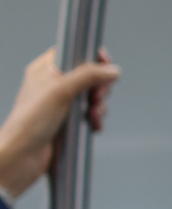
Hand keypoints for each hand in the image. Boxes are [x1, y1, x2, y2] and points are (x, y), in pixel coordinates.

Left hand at [0, 48, 117, 198]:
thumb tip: (113, 70)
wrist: (21, 156)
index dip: (91, 56)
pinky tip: (93, 126)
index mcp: (44, 70)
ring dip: (99, 106)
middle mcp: (52, 84)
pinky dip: (96, 119)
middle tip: (97, 97)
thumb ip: (87, 76)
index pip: (72, 51)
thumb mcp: (60, 92)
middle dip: (99, 86)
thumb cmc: (30, 123)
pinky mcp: (67, 121)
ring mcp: (60, 104)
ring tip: (93, 116)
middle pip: (88, 75)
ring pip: (91, 96)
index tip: (105, 63)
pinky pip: (90, 114)